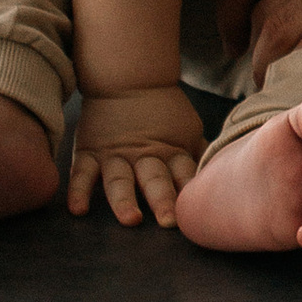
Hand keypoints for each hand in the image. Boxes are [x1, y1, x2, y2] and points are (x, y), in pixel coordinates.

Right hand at [69, 84, 204, 227]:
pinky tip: (78, 210)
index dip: (190, 189)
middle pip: (154, 179)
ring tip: (130, 219)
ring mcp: (114, 155)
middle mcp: (143, 155)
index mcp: (171, 151)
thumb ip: (199, 154)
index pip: (183, 172)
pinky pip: (82, 174)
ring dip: (124, 200)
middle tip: (169, 221)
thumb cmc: (164, 111)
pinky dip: (78, 192)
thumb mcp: (188, 129)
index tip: (197, 210)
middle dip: (162, 199)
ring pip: (119, 180)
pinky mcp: (89, 153)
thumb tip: (223, 175)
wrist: (128, 79)